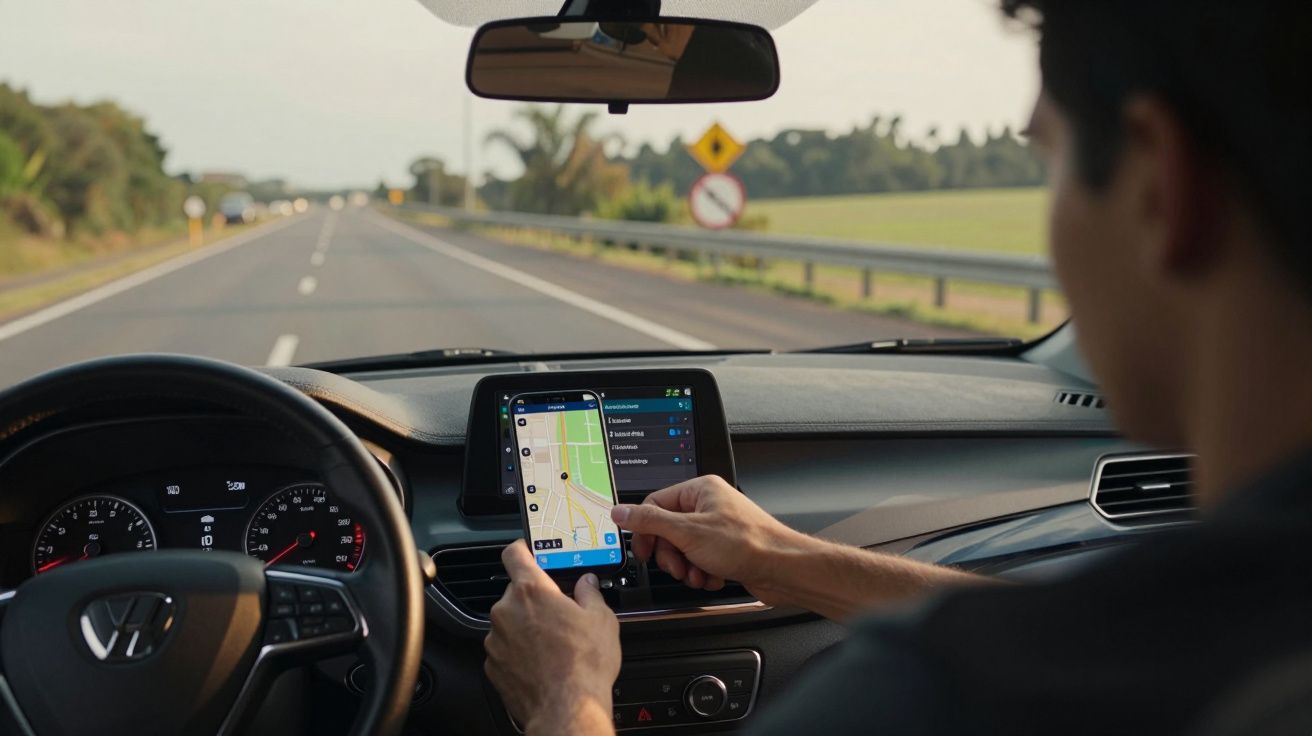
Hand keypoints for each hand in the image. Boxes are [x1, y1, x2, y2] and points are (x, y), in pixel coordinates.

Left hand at [484, 541, 620, 734]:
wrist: (567, 708)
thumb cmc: (584, 664)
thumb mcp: (601, 620)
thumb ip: (590, 594)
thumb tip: (587, 584)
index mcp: (532, 591)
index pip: (515, 554)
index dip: (522, 549)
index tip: (528, 551)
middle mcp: (507, 611)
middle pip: (516, 592)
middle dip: (534, 599)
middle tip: (558, 613)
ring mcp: (496, 639)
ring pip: (509, 622)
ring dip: (525, 626)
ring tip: (552, 644)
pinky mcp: (493, 664)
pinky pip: (504, 648)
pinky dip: (518, 651)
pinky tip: (541, 662)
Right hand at [610, 475, 810, 605]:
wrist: (782, 569)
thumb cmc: (747, 544)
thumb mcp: (688, 532)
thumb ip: (650, 521)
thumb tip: (621, 512)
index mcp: (700, 490)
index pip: (656, 504)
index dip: (646, 530)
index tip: (644, 551)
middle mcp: (709, 505)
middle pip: (669, 530)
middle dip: (671, 555)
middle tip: (677, 566)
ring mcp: (718, 528)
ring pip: (684, 549)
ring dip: (687, 567)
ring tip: (699, 574)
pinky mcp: (726, 549)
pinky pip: (701, 561)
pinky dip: (703, 573)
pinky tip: (714, 577)